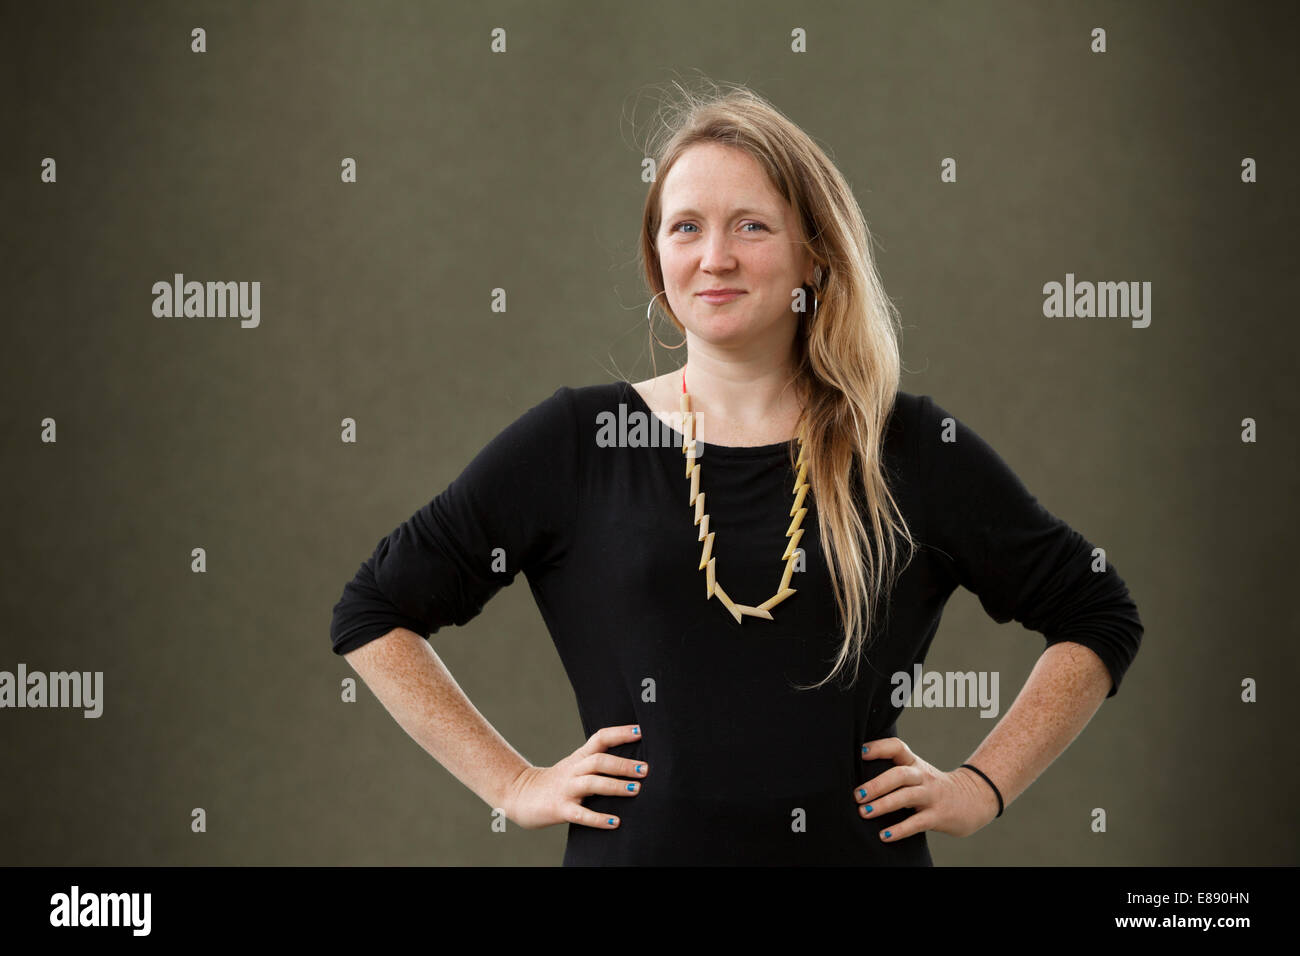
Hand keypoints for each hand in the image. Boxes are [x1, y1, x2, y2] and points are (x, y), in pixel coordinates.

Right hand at [502, 724, 646, 829]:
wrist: (519, 795)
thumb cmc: (557, 782)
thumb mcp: (576, 767)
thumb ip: (597, 764)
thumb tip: (634, 765)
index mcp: (579, 757)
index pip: (600, 738)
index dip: (620, 733)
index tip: (641, 731)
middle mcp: (573, 770)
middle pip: (598, 761)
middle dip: (623, 764)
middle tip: (646, 769)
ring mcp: (566, 789)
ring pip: (591, 783)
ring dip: (615, 786)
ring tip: (635, 790)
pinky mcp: (559, 809)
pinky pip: (580, 814)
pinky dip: (598, 819)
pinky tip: (615, 822)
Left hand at [852, 736, 999, 841]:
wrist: (972, 800)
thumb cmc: (932, 787)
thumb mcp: (916, 773)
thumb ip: (894, 772)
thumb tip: (856, 778)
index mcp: (914, 763)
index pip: (897, 747)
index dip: (879, 748)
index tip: (860, 752)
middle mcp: (922, 776)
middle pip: (899, 774)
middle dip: (876, 784)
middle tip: (856, 795)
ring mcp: (931, 796)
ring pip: (907, 797)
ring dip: (883, 805)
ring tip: (864, 812)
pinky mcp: (938, 816)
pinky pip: (917, 823)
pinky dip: (900, 830)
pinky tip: (884, 836)